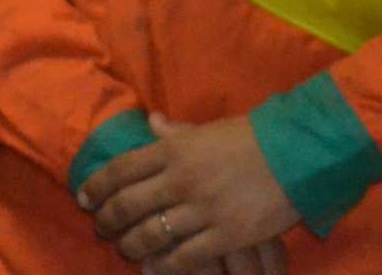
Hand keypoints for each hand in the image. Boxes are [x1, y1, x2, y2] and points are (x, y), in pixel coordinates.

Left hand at [79, 111, 299, 271]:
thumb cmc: (251, 140)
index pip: (120, 170)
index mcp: (171, 150)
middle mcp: (180, 179)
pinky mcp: (226, 235)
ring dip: (130, 244)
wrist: (297, 156)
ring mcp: (202, 209)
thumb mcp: (206, 130)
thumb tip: (151, 122)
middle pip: (128, 204)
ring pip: (151, 234)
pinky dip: (164, 264)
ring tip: (124, 249)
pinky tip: (154, 267)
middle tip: (100, 228)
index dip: (96, 187)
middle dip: (107, 220)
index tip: (85, 198)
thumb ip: (175, 133)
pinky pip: (185, 256)